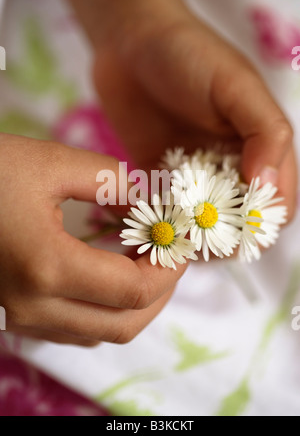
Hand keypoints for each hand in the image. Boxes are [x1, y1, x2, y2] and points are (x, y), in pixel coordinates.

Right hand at [0, 134, 185, 345]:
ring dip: (133, 303)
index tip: (180, 241)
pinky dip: (103, 307)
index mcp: (46, 267)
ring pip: (99, 332)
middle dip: (159, 293)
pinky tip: (108, 272)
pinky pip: (73, 328)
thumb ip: (110, 180)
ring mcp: (18, 318)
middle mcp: (32, 307)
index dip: (169, 268)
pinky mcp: (11, 315)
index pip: (133, 290)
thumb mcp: (50, 162)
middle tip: (171, 256)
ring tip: (145, 261)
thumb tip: (148, 202)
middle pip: (122, 326)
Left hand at [53, 0, 296, 218]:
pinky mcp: (159, 178)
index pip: (278, 203)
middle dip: (225, 237)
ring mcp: (194, 177)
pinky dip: (162, 224)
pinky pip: (166, 213)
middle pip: (241, 224)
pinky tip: (151, 224)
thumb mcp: (237, 86)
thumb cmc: (190, 54)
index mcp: (260, 148)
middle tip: (198, 233)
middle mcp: (231, 168)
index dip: (264, 223)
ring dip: (192, 236)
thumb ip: (265, 132)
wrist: (131, 43)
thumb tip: (268, 185)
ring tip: (172, 231)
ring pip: (203, 226)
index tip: (236, 225)